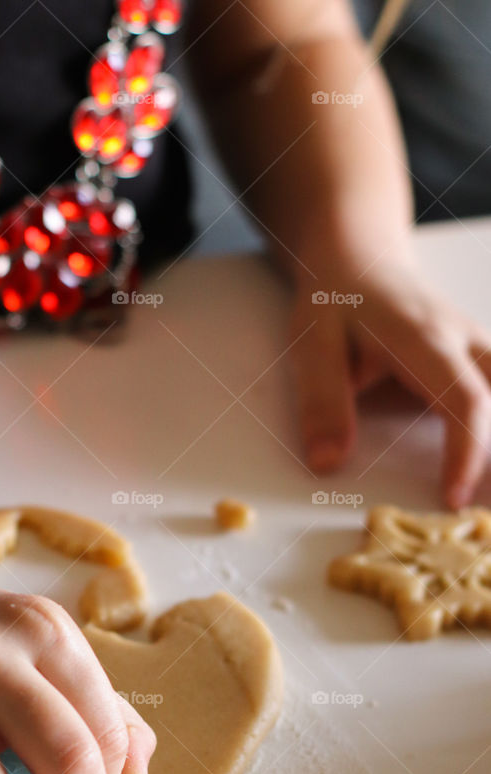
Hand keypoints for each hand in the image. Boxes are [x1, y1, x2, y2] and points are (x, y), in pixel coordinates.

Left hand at [289, 258, 490, 507]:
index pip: (465, 402)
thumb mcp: (312, 345)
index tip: (453, 499)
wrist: (362, 261)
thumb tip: (328, 463)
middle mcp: (468, 344)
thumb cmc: (336, 304)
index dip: (466, 453)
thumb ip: (322, 402)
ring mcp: (482, 351)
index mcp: (428, 340)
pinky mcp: (484, 362)